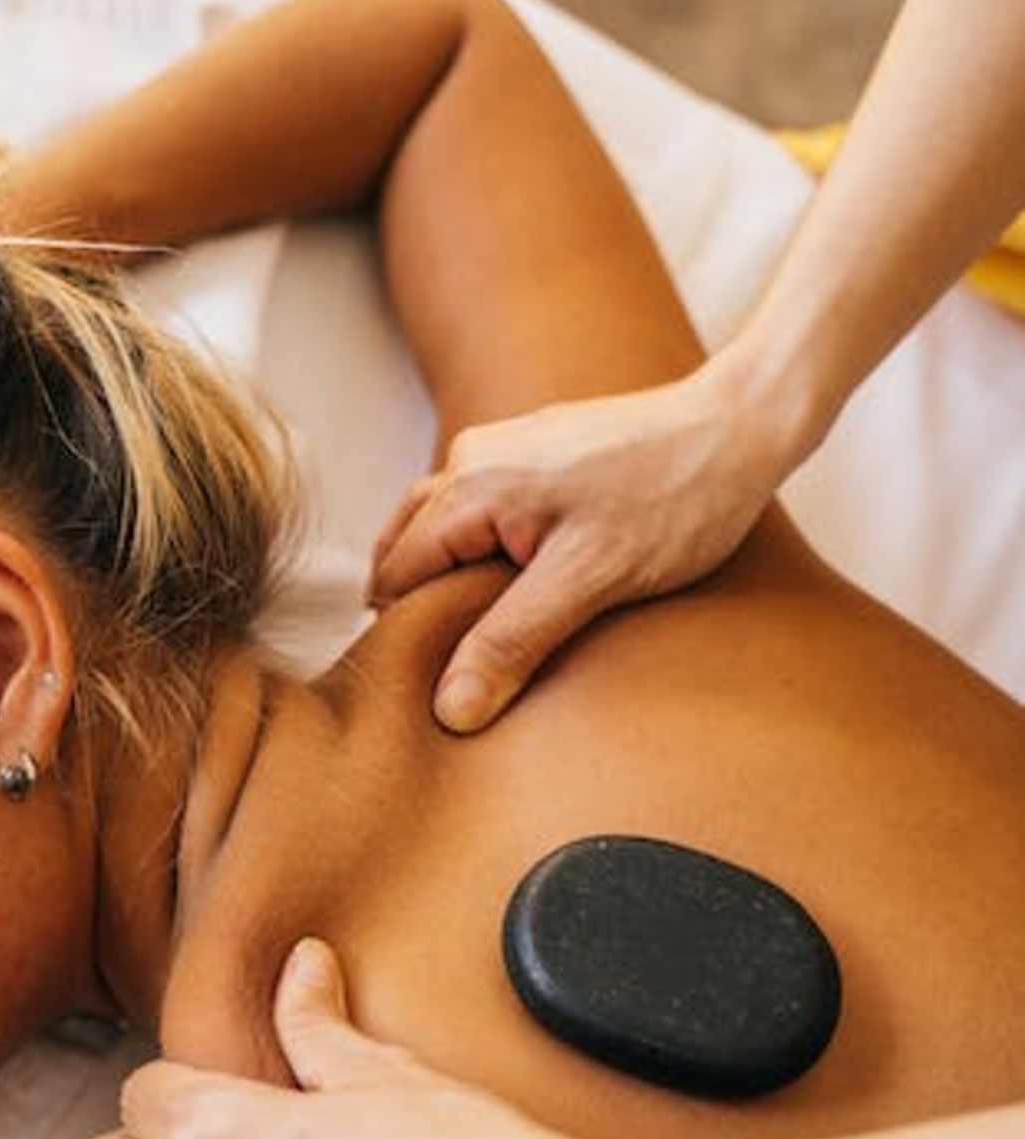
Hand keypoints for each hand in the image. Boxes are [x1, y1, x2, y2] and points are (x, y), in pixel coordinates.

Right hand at [370, 354, 799, 731]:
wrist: (741, 428)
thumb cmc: (675, 499)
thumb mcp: (590, 582)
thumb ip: (511, 642)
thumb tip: (450, 710)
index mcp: (472, 486)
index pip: (397, 576)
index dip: (403, 635)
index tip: (423, 686)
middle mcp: (473, 457)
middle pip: (407, 547)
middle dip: (416, 606)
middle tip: (445, 669)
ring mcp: (501, 449)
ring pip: (438, 526)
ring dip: (444, 578)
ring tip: (472, 634)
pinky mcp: (533, 454)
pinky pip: (475, 509)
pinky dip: (473, 552)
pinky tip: (506, 588)